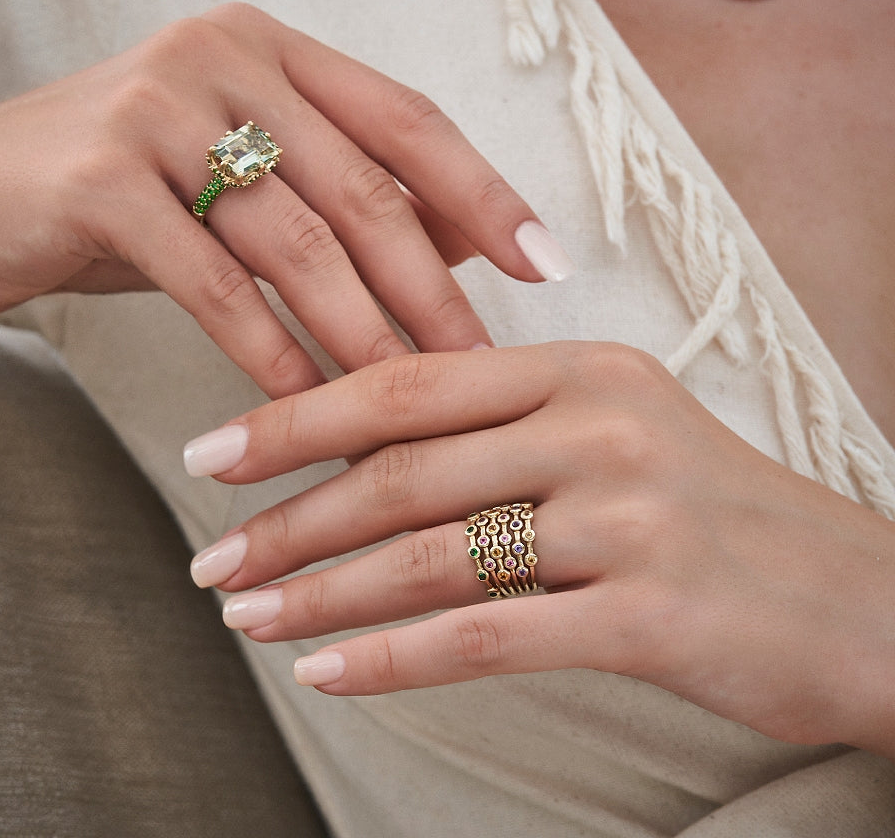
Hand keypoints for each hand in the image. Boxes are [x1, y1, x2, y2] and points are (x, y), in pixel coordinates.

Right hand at [0, 4, 568, 396]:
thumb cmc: (123, 188)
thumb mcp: (240, 171)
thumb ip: (344, 190)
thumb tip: (470, 241)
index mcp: (274, 51)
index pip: (407, 120)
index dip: (485, 193)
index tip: (544, 266)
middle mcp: (226, 58)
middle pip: (364, 189)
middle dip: (431, 290)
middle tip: (481, 366)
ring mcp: (159, 110)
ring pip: (298, 242)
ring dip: (362, 333)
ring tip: (406, 404)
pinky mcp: (101, 178)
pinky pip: (217, 284)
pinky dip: (272, 352)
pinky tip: (308, 404)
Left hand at [187, 343, 894, 757]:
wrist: (860, 597)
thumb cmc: (714, 512)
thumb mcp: (617, 433)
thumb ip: (504, 430)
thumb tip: (365, 453)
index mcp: (583, 367)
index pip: (408, 380)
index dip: (299, 416)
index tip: (215, 451)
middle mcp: (600, 425)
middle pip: (404, 467)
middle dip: (289, 517)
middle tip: (210, 555)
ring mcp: (629, 516)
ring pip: (431, 553)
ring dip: (322, 591)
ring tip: (247, 615)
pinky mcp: (650, 613)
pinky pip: (487, 635)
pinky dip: (393, 657)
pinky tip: (328, 673)